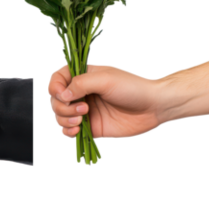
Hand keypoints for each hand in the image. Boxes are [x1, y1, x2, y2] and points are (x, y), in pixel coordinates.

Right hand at [48, 63, 164, 138]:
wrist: (154, 107)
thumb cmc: (133, 88)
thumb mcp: (105, 80)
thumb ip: (80, 84)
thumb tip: (61, 95)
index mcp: (83, 77)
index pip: (57, 79)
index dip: (54, 87)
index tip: (62, 94)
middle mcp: (81, 93)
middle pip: (55, 100)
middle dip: (62, 107)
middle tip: (83, 109)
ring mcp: (84, 110)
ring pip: (59, 115)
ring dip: (64, 119)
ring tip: (80, 120)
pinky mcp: (90, 126)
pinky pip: (69, 130)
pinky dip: (67, 131)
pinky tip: (77, 130)